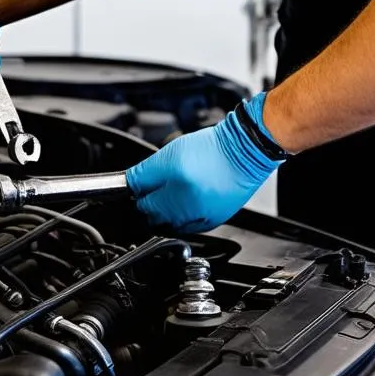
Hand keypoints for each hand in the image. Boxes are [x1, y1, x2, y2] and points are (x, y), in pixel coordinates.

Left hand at [125, 92, 283, 231]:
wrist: (245, 153)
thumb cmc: (212, 149)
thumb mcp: (171, 152)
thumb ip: (145, 172)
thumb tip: (129, 186)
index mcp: (176, 184)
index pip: (142, 200)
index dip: (138, 193)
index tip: (142, 188)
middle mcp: (188, 204)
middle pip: (154, 215)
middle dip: (152, 204)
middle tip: (160, 188)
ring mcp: (201, 216)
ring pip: (170, 223)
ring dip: (167, 212)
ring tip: (177, 193)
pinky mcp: (213, 222)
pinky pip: (188, 226)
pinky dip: (184, 217)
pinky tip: (190, 200)